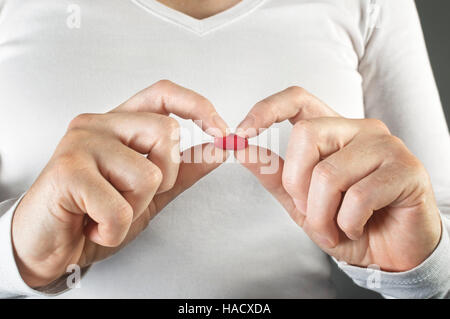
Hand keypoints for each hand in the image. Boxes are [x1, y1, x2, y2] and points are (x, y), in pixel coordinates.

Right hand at [12, 80, 228, 286]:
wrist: (47, 245)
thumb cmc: (93, 213)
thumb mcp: (148, 193)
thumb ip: (182, 171)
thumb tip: (218, 150)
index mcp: (119, 124)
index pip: (163, 94)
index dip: (197, 106)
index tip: (221, 130)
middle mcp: (99, 124)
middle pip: (166, 133)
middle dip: (164, 178)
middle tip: (132, 197)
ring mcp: (81, 143)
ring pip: (148, 174)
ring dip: (135, 209)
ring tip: (107, 213)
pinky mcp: (68, 170)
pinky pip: (120, 206)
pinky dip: (114, 229)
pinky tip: (94, 227)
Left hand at [235, 86, 441, 271]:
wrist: (389, 254)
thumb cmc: (346, 223)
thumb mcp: (301, 202)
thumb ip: (274, 175)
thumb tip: (241, 150)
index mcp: (333, 131)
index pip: (298, 99)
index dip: (267, 109)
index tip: (241, 133)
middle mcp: (359, 130)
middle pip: (306, 135)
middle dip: (296, 184)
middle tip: (308, 211)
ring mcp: (386, 145)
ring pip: (329, 173)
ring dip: (321, 214)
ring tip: (335, 227)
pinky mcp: (407, 169)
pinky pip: (359, 196)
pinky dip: (348, 223)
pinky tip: (358, 227)